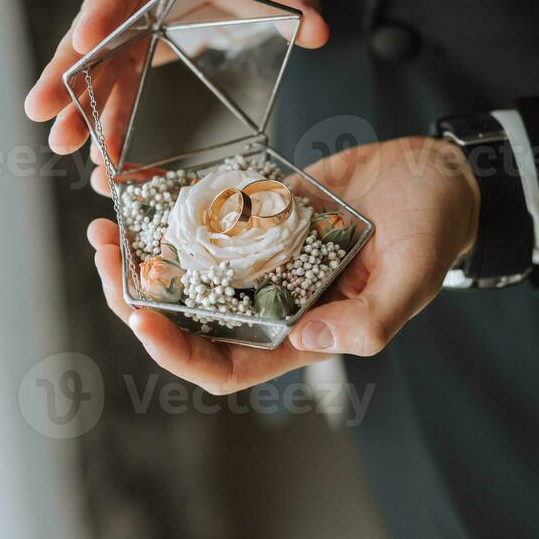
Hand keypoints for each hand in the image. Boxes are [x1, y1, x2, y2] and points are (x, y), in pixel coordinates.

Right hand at [24, 0, 328, 165]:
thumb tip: (316, 32)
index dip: (104, 3)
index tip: (83, 39)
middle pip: (97, 17)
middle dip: (71, 68)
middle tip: (45, 113)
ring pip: (99, 51)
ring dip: (83, 98)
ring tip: (66, 142)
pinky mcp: (136, 26)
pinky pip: (119, 66)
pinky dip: (109, 103)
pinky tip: (99, 141)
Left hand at [88, 137, 479, 393]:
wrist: (431, 173)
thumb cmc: (433, 228)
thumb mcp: (414, 276)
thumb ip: (372, 319)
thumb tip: (308, 336)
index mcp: (305, 330)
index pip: (226, 365)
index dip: (178, 352)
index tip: (141, 317)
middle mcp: (273, 299)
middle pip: (189, 320)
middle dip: (138, 298)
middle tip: (104, 259)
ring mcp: (261, 256)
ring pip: (187, 272)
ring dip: (143, 257)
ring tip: (107, 228)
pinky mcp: (259, 215)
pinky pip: (206, 222)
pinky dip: (172, 212)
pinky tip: (141, 193)